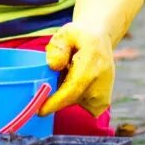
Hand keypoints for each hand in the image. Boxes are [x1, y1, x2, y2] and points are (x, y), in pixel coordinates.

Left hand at [39, 0, 143, 116]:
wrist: (100, 40)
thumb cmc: (79, 37)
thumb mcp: (66, 33)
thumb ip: (58, 47)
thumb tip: (54, 65)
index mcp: (92, 61)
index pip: (73, 88)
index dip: (55, 102)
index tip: (40, 110)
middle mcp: (101, 81)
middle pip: (70, 98)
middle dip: (56, 93)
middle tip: (55, 74)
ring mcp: (103, 94)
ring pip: (74, 103)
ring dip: (66, 94)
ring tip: (72, 74)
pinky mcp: (102, 102)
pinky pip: (81, 107)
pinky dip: (75, 99)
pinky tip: (78, 84)